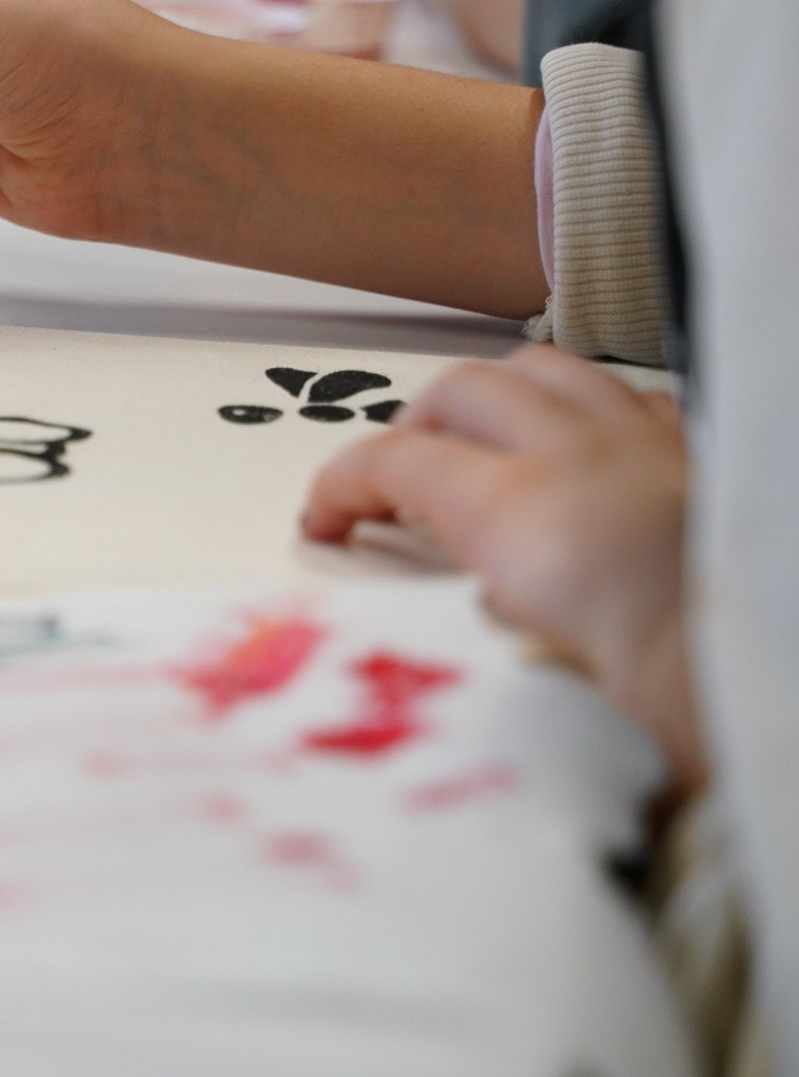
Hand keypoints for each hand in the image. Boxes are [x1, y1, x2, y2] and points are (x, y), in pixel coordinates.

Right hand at [301, 345, 702, 785]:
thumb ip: (457, 627)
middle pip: (462, 393)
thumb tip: (424, 634)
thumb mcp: (514, 674)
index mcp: (517, 511)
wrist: (767, 686)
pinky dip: (591, 409)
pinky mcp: (705, 461)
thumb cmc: (661, 705)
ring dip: (497, 395)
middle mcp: (580, 457)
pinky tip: (586, 447)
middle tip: (392, 482)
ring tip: (482, 437)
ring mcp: (649, 450)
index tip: (322, 522)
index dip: (338, 487)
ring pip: (549, 370)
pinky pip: (635, 398)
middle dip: (409, 428)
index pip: (393, 464)